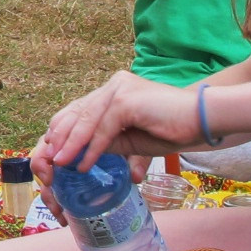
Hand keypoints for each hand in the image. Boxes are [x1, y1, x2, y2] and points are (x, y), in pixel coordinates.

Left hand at [38, 70, 202, 170]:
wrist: (203, 120)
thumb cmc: (172, 130)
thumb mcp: (130, 139)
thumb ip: (106, 141)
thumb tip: (79, 154)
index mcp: (113, 90)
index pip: (79, 109)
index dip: (62, 130)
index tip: (50, 152)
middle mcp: (113, 85)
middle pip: (76, 112)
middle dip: (60, 139)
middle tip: (47, 162)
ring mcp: (119, 89)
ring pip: (86, 121)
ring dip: (71, 146)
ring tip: (60, 165)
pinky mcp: (126, 101)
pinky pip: (103, 129)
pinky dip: (91, 149)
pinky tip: (84, 165)